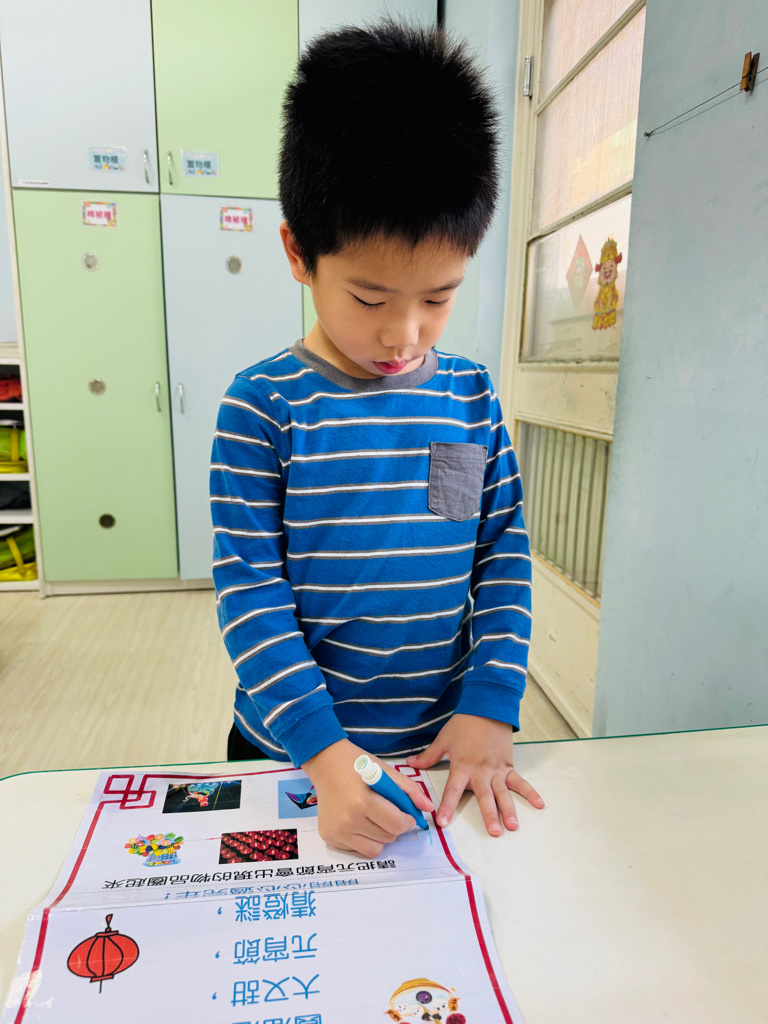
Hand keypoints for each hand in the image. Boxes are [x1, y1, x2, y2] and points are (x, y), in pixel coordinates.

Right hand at [302, 738, 434, 857]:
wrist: (326, 763)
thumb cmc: (358, 765)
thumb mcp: (386, 771)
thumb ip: (410, 790)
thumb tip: (428, 808)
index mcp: (363, 801)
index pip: (397, 825)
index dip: (407, 820)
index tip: (406, 814)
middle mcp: (348, 820)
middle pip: (388, 838)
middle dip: (394, 827)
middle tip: (388, 812)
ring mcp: (337, 831)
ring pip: (374, 849)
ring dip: (380, 836)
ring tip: (374, 817)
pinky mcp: (329, 837)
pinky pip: (357, 849)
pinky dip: (364, 839)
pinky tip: (358, 821)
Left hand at [405, 714, 543, 836]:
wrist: (487, 707)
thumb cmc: (464, 724)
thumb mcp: (444, 740)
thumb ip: (428, 756)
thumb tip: (410, 763)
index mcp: (462, 766)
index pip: (453, 790)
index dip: (447, 806)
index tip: (443, 822)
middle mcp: (481, 771)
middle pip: (484, 796)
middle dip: (489, 815)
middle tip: (493, 832)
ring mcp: (497, 769)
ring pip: (503, 793)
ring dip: (509, 809)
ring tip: (513, 826)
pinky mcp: (508, 765)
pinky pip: (520, 781)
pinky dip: (530, 792)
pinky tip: (539, 804)